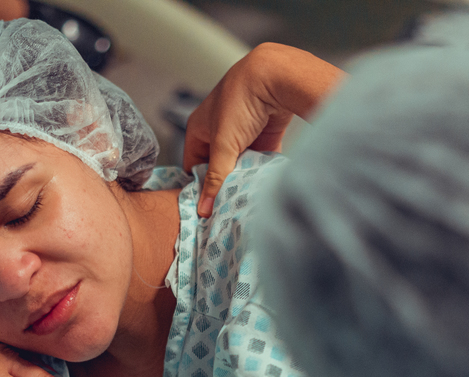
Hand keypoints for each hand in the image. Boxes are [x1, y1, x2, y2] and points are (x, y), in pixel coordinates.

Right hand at [183, 42, 344, 217]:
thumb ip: (215, 178)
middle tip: (231, 204)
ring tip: (249, 195)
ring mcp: (242, 132)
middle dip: (225, 183)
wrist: (275, 75)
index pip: (193, 165)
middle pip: (218, 167)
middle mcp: (218, 130)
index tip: (210, 207)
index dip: (200, 186)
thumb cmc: (240, 102)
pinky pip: (259, 158)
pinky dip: (261, 169)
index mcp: (199, 128)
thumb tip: (204, 210)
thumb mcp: (224, 146)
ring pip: (240, 163)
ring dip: (245, 176)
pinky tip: (265, 182)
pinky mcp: (264, 133)